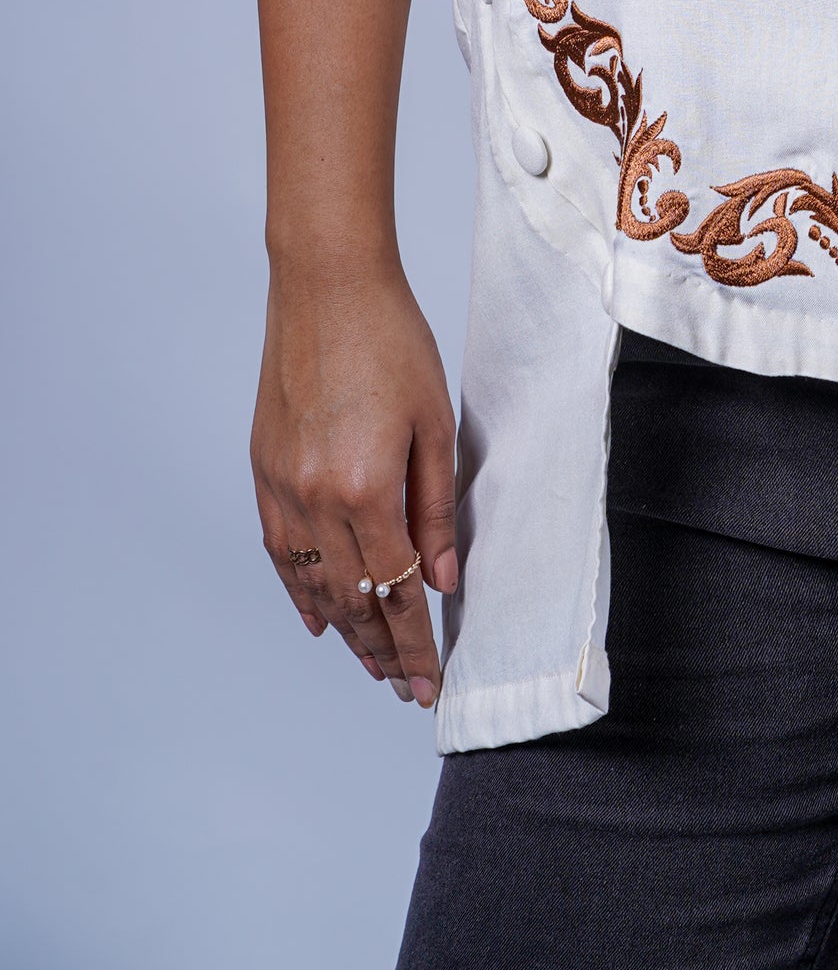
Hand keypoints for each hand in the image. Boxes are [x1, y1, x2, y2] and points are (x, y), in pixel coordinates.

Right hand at [253, 261, 457, 706]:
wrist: (327, 283)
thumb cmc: (392, 338)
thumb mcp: (434, 422)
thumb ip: (436, 509)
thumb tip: (442, 580)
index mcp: (365, 489)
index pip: (397, 590)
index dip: (415, 642)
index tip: (430, 682)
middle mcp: (315, 499)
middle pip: (352, 598)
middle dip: (382, 649)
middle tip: (404, 686)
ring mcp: (282, 487)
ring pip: (312, 584)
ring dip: (343, 629)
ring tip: (371, 663)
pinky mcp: (263, 470)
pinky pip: (279, 551)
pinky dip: (298, 590)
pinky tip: (317, 618)